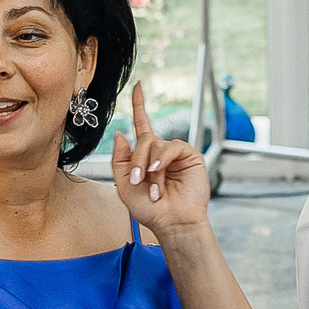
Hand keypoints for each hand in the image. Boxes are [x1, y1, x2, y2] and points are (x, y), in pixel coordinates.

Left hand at [113, 83, 208, 233]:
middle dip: (137, 159)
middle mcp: (160, 151)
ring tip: (152, 188)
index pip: (142, 125)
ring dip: (149, 166)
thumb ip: (120, 159)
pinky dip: (163, 160)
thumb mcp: (124, 185)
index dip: (140, 105)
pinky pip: (172, 146)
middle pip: (144, 138)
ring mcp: (175, 153)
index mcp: (145, 156)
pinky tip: (160, 173)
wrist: (171, 223)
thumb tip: (120, 134)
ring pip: (156, 143)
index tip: (138, 86)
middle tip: (138, 181)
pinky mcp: (189, 156)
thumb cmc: (149, 209)